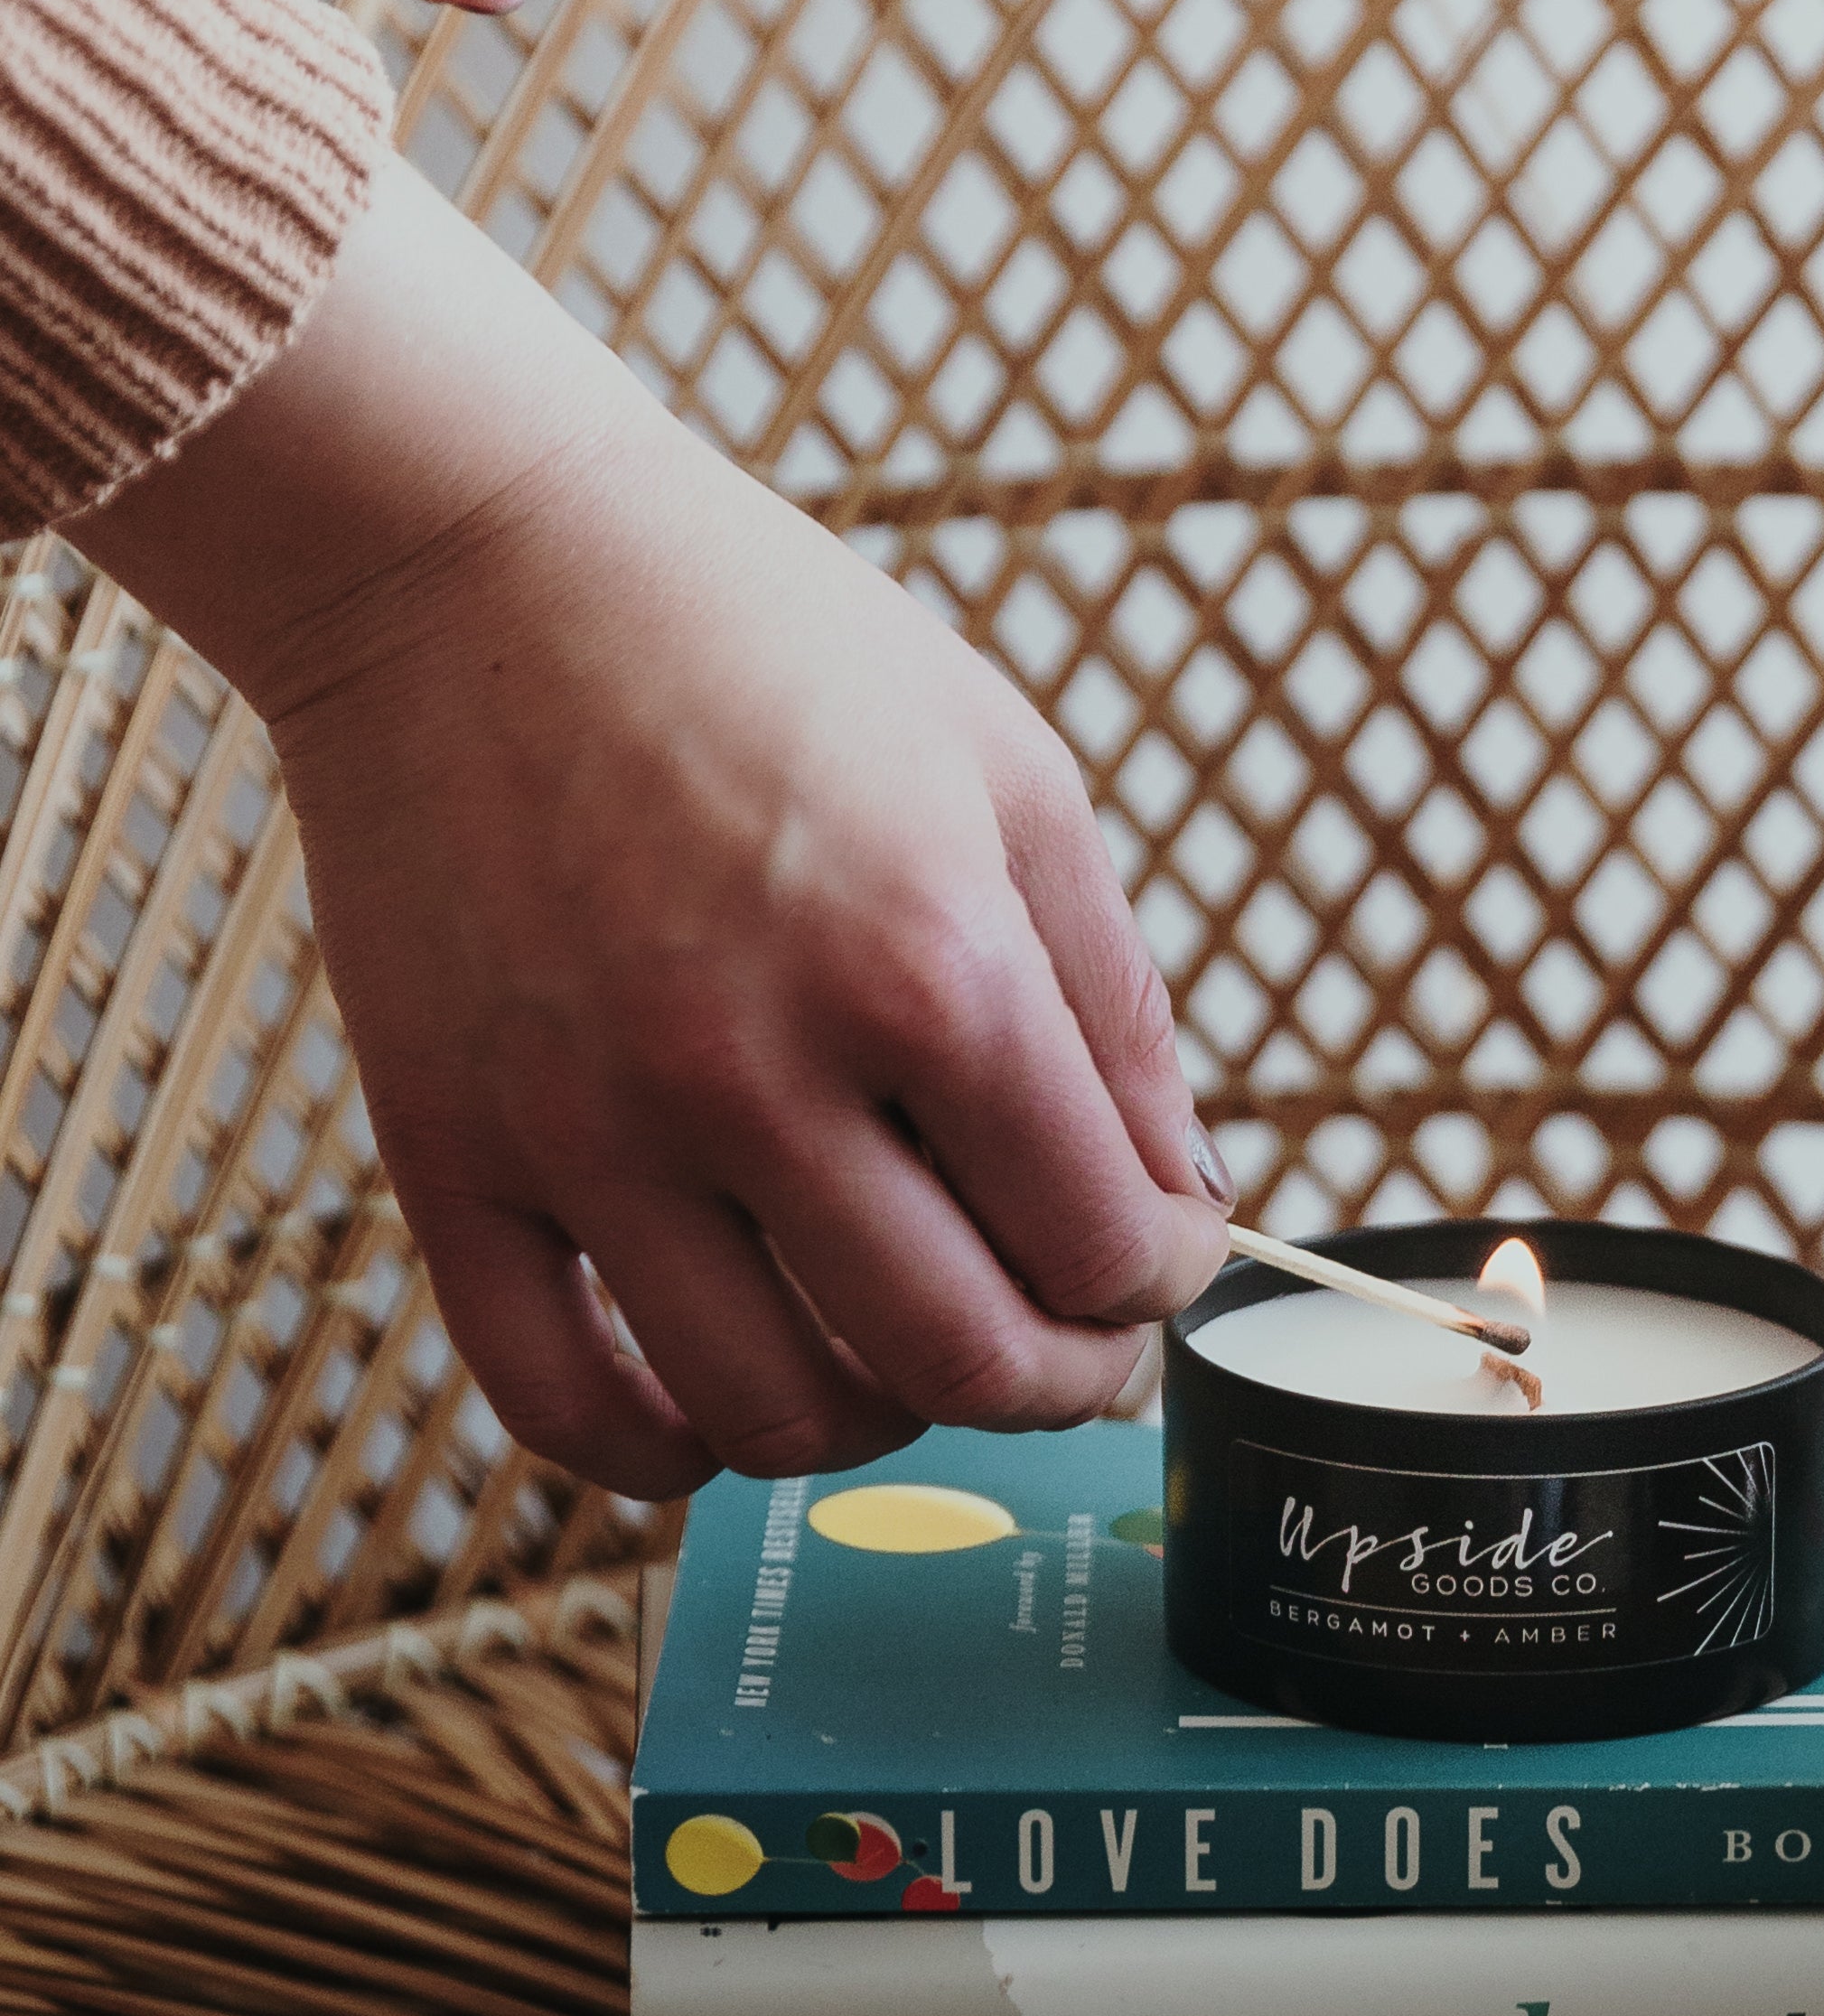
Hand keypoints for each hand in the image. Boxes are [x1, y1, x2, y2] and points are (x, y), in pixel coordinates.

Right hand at [89, 158, 1232, 1497]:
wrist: (474, 559)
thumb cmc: (764, 646)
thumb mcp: (1011, 773)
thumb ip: (1114, 1002)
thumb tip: (1178, 1197)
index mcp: (928, 968)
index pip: (1107, 1245)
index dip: (1166, 1277)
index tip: (1160, 1255)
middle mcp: (758, 1072)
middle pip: (966, 1363)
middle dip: (1065, 1381)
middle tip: (1076, 1349)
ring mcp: (591, 1130)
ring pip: (778, 1417)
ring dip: (884, 1419)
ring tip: (907, 1348)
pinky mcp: (452, 1156)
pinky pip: (562, 1407)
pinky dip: (665, 1456)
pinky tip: (725, 1407)